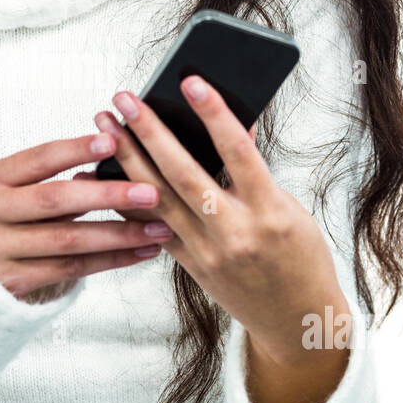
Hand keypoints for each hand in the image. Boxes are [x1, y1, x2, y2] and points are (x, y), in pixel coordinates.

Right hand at [0, 133, 176, 303]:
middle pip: (56, 201)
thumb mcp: (8, 192)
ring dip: (120, 234)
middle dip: (108, 194)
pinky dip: (111, 260)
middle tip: (150, 191)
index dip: (76, 149)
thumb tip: (106, 168)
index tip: (113, 141)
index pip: (37, 159)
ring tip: (158, 228)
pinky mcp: (14, 282)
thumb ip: (50, 181)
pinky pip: (72, 269)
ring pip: (70, 240)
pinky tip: (139, 251)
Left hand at [92, 77, 345, 361]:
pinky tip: (101, 176)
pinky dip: (126, 199)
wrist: (297, 321)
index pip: (238, 153)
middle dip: (150, 132)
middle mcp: (234, 232)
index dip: (214, 114)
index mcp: (269, 211)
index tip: (191, 81)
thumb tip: (233, 125)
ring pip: (157, 199)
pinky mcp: (191, 266)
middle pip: (183, 174)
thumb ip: (256, 173)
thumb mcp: (291, 209)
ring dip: (127, 159)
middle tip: (124, 99)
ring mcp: (208, 252)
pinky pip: (150, 227)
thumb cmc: (301, 258)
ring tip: (106, 126)